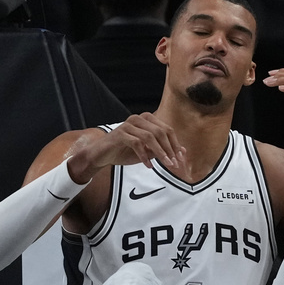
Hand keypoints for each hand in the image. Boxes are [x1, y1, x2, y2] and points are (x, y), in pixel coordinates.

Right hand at [70, 113, 186, 181]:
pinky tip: (148, 166)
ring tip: (166, 164)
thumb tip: (182, 152)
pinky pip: (136, 143)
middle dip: (170, 149)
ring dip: (160, 152)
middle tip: (174, 164)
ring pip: (150, 137)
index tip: (181, 159)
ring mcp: (128, 125)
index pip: (167, 130)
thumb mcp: (147, 152)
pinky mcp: (120, 134)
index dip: (175, 144)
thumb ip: (162, 150)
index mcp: (147, 120)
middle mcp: (139, 118)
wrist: (102, 155)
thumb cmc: (124, 151)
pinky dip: (144, 156)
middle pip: (161, 132)